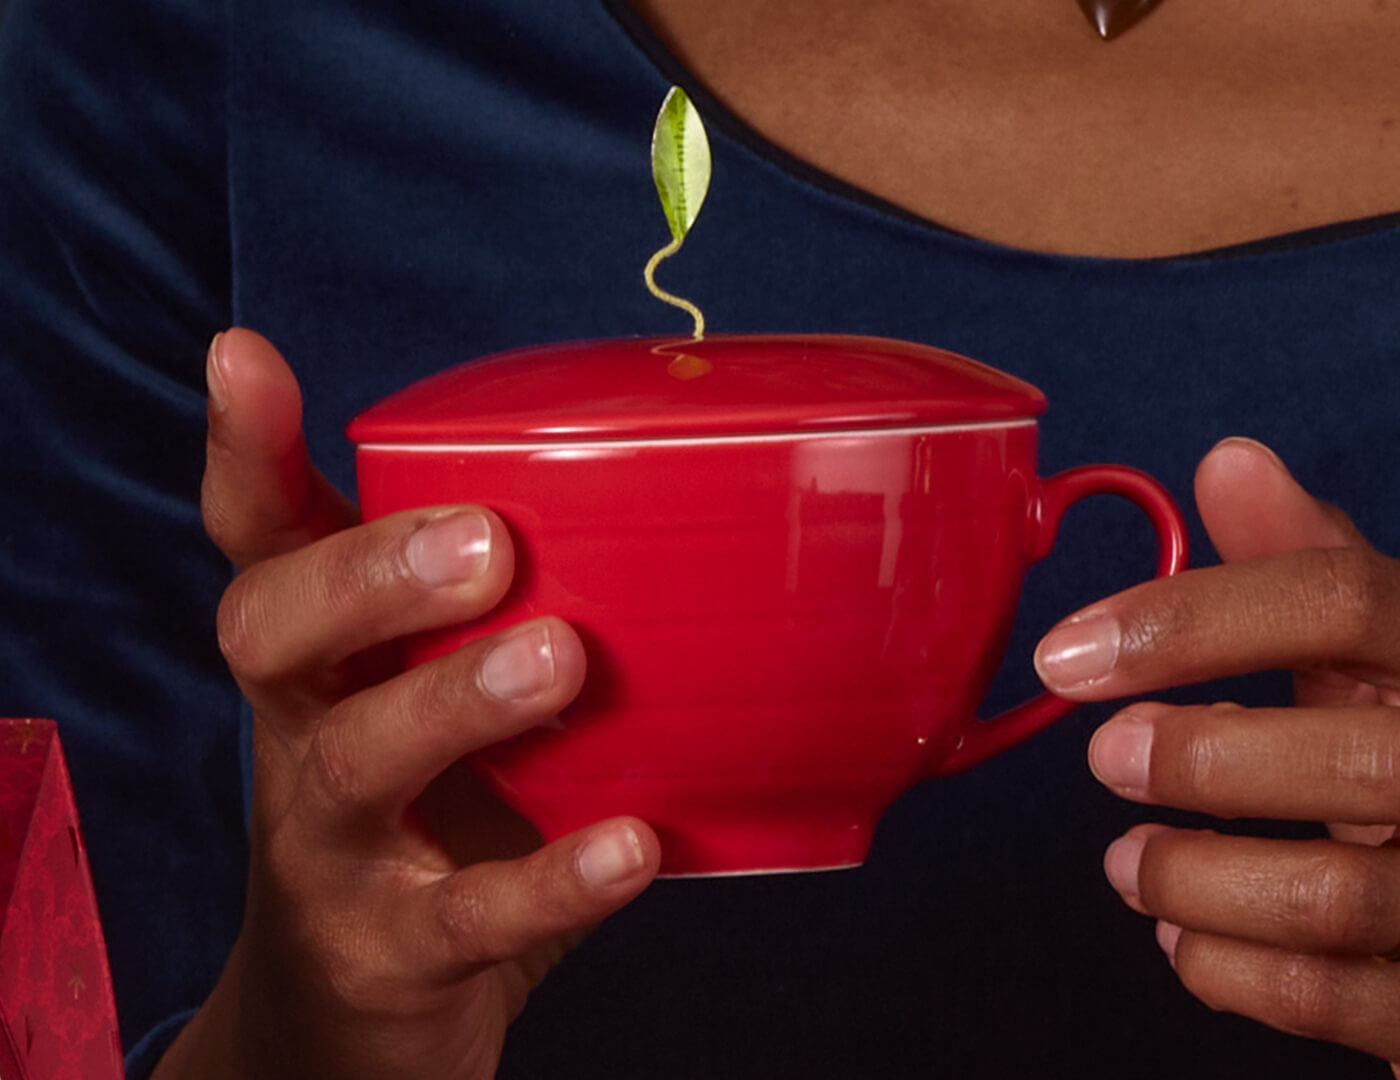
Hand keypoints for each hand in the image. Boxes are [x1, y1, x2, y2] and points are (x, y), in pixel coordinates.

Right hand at [153, 329, 659, 1079]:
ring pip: (355, 763)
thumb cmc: (439, 823)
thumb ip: (520, 621)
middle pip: (274, 633)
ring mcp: (334, 851)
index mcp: (322, 662)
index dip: (244, 452)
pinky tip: (631, 845)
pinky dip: (553, 881)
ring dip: (452, 701)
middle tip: (484, 542)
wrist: (363, 1017)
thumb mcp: (448, 707)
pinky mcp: (393, 953)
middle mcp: (303, 737)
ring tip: (556, 658)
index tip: (246, 356)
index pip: (259, 543)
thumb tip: (682, 518)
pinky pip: (469, 914)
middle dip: (366, 575)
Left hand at [1034, 437, 1399, 1070]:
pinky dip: (1230, 969)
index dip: (1189, 619)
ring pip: (1334, 895)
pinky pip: (1339, 998)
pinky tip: (1182, 934)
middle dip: (1199, 760)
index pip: (1340, 600)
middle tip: (1105, 759)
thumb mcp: (1379, 646)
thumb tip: (1229, 460)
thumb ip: (1304, 562)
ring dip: (1191, 877)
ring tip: (1127, 861)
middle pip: (1352, 756)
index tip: (1065, 653)